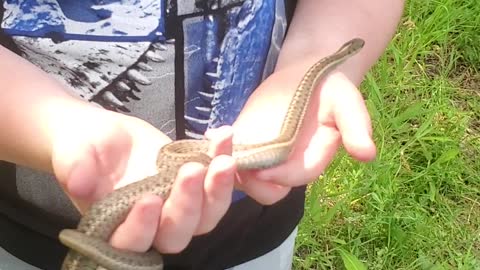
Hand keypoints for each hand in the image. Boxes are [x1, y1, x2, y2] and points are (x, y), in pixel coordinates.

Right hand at [51, 107, 235, 253]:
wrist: (105, 136)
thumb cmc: (82, 148)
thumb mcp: (73, 153)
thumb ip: (75, 169)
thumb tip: (77, 184)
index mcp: (116, 227)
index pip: (131, 241)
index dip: (142, 227)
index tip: (148, 198)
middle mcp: (151, 225)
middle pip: (176, 234)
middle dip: (187, 205)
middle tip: (192, 170)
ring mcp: (177, 207)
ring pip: (206, 216)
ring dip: (218, 190)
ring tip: (223, 159)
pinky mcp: (195, 187)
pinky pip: (216, 184)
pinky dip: (223, 161)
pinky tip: (224, 137)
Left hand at [231, 66, 376, 204]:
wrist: (303, 74)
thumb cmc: (327, 87)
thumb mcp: (345, 100)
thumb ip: (355, 126)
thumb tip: (368, 154)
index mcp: (311, 159)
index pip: (296, 177)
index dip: (280, 176)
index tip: (264, 168)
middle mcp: (286, 164)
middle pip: (268, 190)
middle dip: (252, 183)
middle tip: (237, 164)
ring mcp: (262, 155)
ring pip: (244, 179)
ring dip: (230, 170)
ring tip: (219, 151)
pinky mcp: (244, 142)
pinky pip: (228, 157)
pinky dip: (217, 152)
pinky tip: (210, 136)